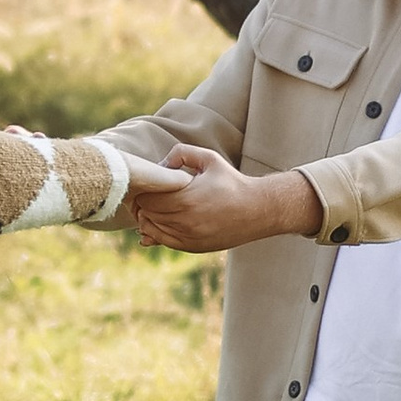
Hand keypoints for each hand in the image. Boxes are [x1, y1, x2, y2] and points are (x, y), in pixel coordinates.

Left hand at [123, 144, 322, 251]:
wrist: (258, 210)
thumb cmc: (232, 182)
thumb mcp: (209, 159)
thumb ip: (182, 153)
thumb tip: (161, 164)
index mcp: (186, 199)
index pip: (146, 200)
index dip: (142, 193)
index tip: (147, 186)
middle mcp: (185, 221)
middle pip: (146, 216)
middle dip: (143, 206)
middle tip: (147, 196)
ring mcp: (189, 237)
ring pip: (152, 231)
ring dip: (149, 220)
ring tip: (154, 208)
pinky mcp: (194, 247)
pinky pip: (165, 242)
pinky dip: (158, 233)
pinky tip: (160, 223)